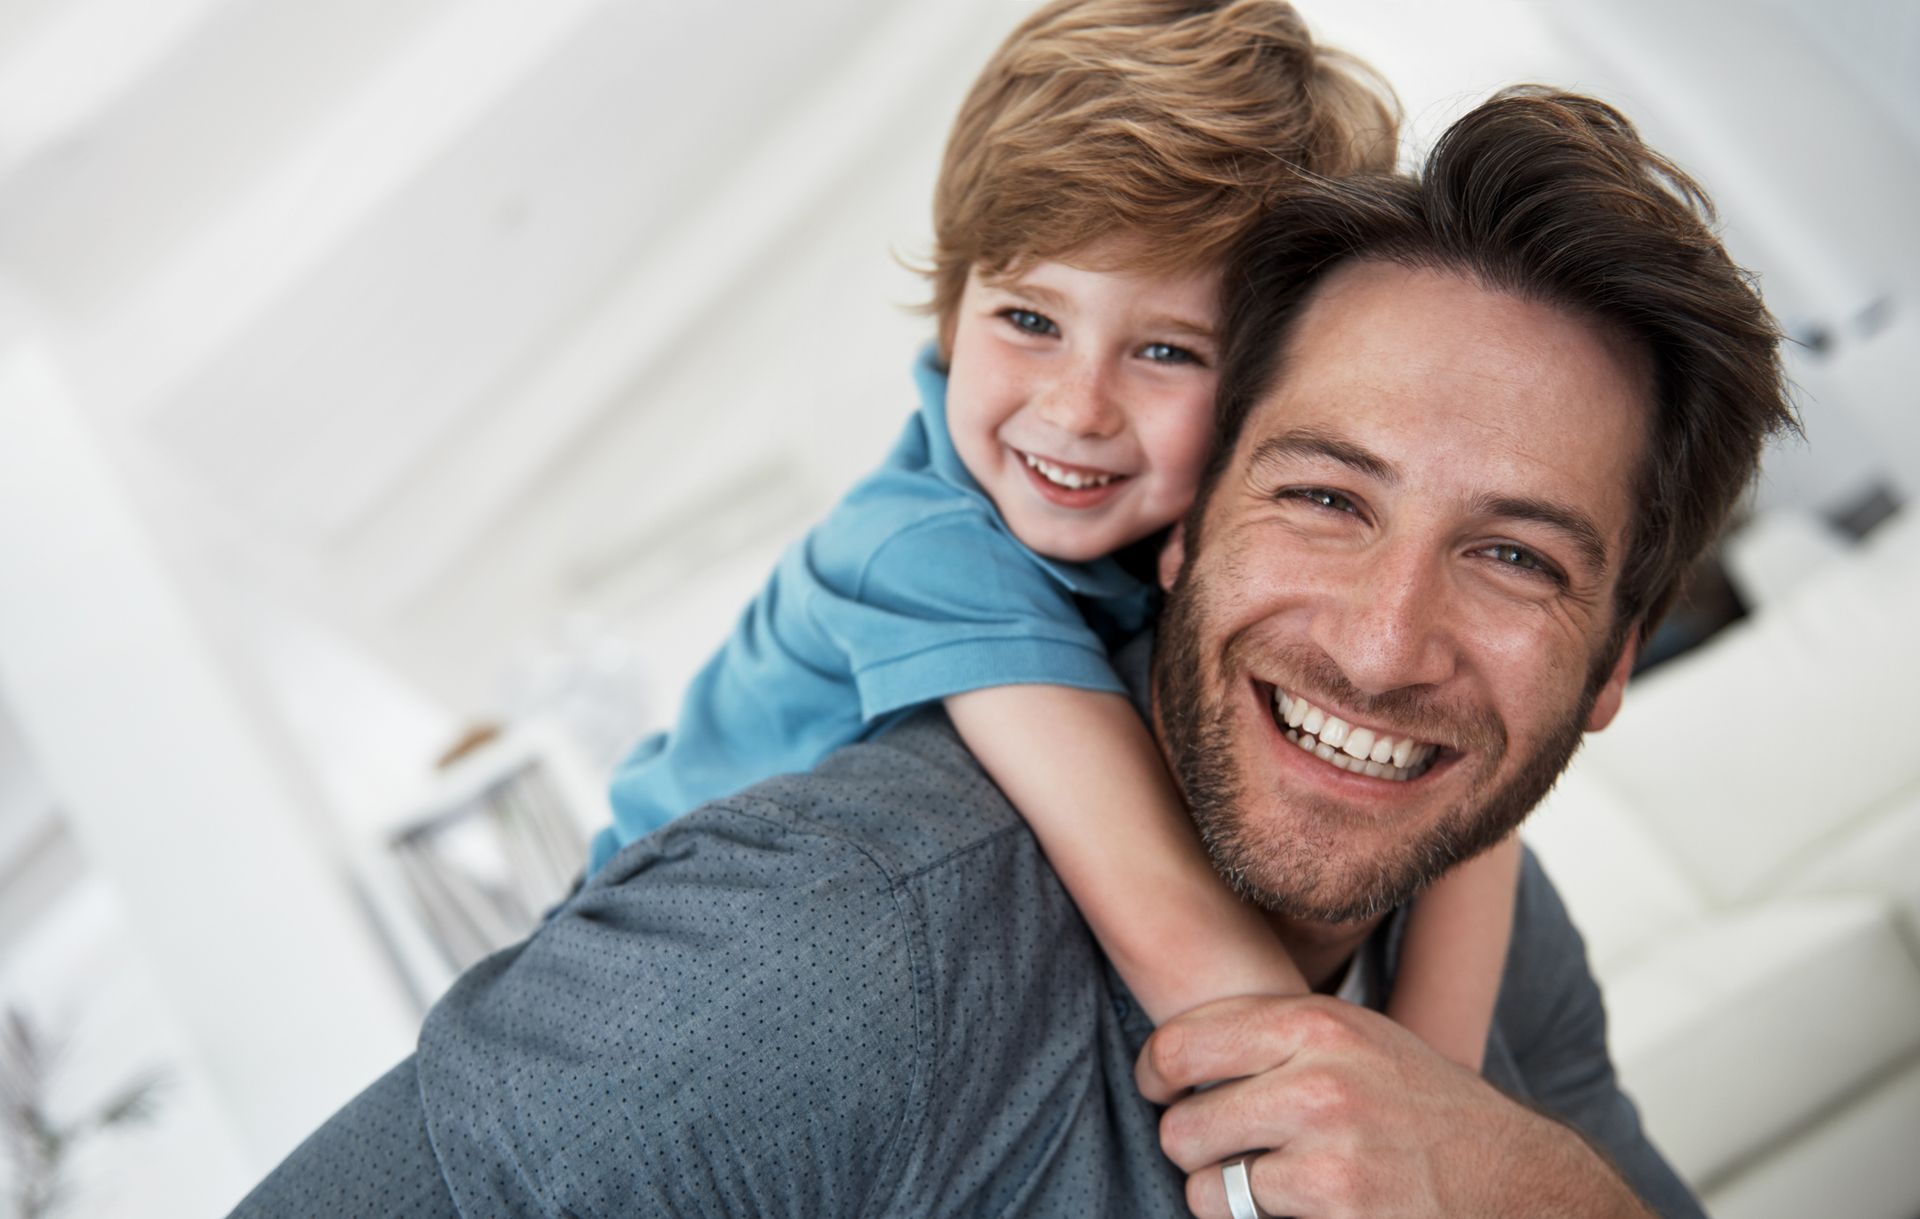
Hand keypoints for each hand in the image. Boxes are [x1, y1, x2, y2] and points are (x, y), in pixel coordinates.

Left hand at [1135, 994, 1654, 1218]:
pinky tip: (1299, 1209)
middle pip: (1183, 1122)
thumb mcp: (1357, 1040)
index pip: (1181, 1044)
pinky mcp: (1338, 1205)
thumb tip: (1173, 1051)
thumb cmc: (1421, 1108)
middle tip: (1221, 1150)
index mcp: (1316, 1024)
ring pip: (1204, 1183)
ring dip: (1219, 1193)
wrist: (1515, 1179)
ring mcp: (1330, 1148)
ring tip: (1261, 1183)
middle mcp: (1320, 1079)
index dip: (1155, 1074)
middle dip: (1192, 1145)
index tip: (1159, 1089)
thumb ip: (1276, 1035)